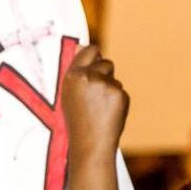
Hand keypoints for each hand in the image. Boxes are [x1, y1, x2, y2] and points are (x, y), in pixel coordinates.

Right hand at [62, 45, 128, 162]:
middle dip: (104, 72)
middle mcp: (87, 77)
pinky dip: (117, 101)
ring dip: (110, 88)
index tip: (95, 59)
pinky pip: (121, 91)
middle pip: (104, 62)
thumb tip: (81, 46)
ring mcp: (104, 85)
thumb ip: (77, 72)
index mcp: (72, 76)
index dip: (93, 55)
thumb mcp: (69, 94)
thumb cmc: (77, 120)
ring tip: (100, 107)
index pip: (88, 51)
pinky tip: (108, 113)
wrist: (89, 143)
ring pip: (114, 78)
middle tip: (97, 92)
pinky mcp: (119, 94)